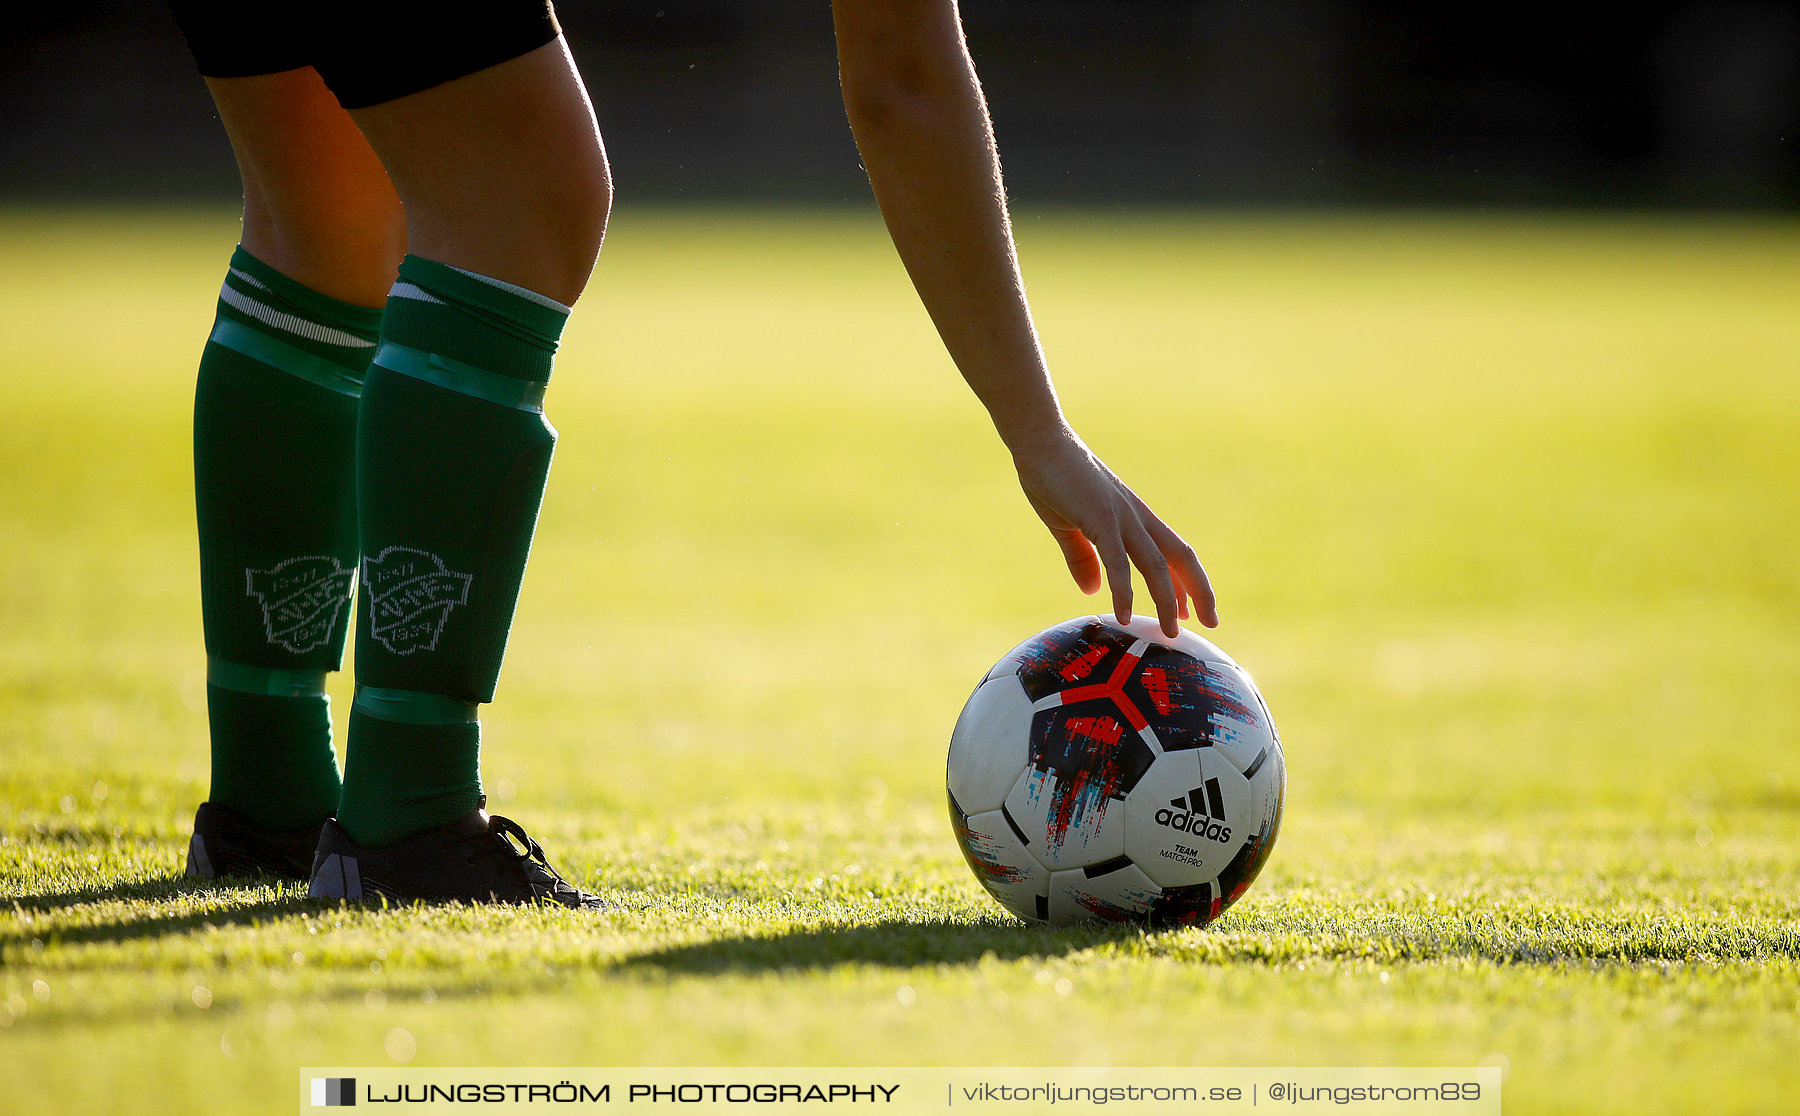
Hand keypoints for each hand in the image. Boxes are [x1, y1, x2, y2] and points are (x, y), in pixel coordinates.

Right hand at [1012, 428, 1218, 635]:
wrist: (1040, 442)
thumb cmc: (1054, 478)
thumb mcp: (1069, 525)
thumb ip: (1082, 558)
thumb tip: (1092, 590)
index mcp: (1134, 517)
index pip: (1172, 553)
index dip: (1186, 583)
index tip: (1191, 612)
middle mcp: (1136, 517)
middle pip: (1180, 557)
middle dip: (1198, 591)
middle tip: (1209, 624)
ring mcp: (1121, 516)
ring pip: (1155, 564)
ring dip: (1166, 600)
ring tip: (1171, 631)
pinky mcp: (1099, 518)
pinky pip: (1117, 560)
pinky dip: (1124, 590)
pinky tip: (1123, 615)